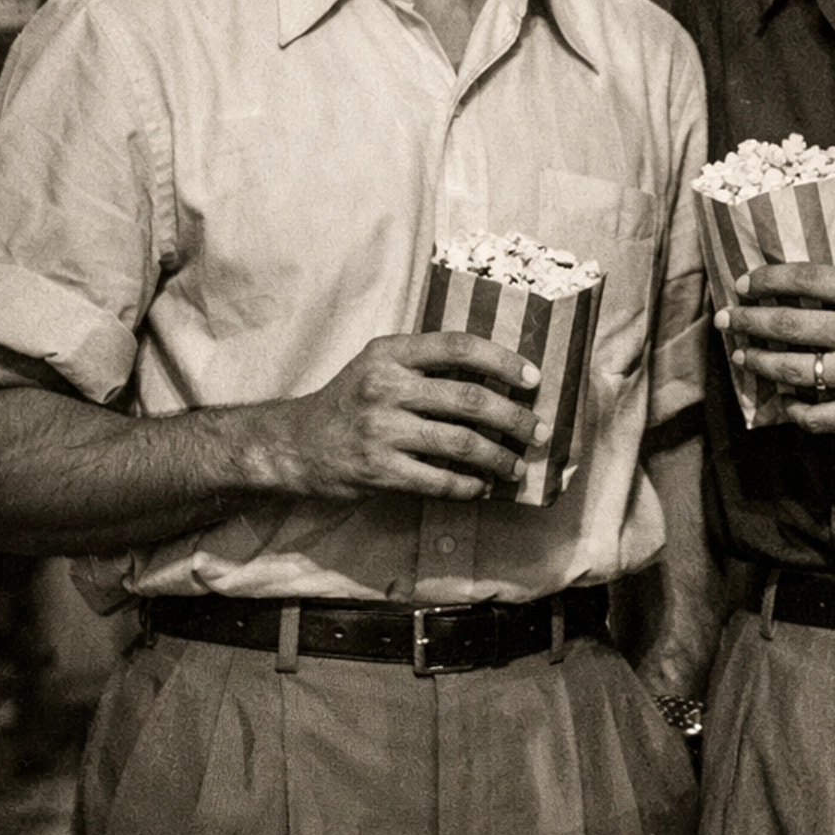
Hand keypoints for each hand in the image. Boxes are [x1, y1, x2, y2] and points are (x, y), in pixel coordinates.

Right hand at [272, 332, 546, 499]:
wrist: (296, 444)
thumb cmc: (349, 401)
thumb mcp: (378, 365)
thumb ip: (425, 364)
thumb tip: (497, 377)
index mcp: (390, 353)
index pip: (458, 347)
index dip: (503, 361)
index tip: (533, 379)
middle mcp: (385, 386)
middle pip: (469, 400)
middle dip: (515, 418)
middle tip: (538, 431)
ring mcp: (380, 430)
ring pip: (461, 444)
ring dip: (499, 458)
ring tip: (516, 467)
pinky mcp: (378, 470)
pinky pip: (438, 481)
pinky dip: (468, 487)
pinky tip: (482, 488)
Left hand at [719, 245, 834, 433]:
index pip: (809, 278)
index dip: (770, 279)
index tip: (746, 282)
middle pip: (790, 324)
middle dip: (750, 320)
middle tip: (727, 318)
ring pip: (795, 370)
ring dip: (760, 362)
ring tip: (742, 356)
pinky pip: (817, 416)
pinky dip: (794, 410)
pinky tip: (783, 400)